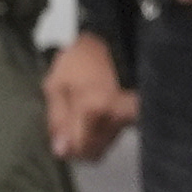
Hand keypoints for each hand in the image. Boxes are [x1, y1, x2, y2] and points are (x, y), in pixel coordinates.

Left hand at [39, 32, 136, 167]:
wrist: (114, 39)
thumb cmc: (82, 59)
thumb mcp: (56, 85)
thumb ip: (57, 120)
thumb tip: (61, 151)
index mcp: (94, 110)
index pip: (81, 150)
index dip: (67, 148)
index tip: (61, 137)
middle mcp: (117, 117)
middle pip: (96, 153)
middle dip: (80, 145)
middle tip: (70, 126)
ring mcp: (129, 116)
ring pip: (106, 145)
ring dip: (92, 138)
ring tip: (83, 114)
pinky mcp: (136, 114)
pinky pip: (115, 134)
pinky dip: (104, 130)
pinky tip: (97, 113)